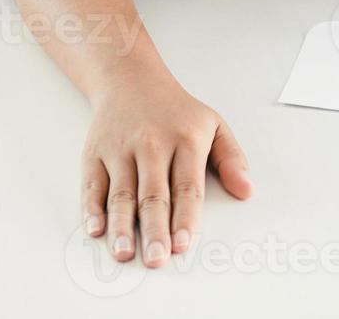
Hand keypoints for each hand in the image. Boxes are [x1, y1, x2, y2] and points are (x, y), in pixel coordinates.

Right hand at [82, 73, 252, 267]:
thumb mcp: (213, 124)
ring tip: (124, 253)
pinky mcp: (94, 154)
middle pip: (153, 195)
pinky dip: (91, 209)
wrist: (130, 79)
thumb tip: (246, 190)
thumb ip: (231, 159)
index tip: (183, 244)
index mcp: (185, 140)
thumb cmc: (176, 110)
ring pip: (121, 194)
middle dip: (155, 230)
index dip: (185, 217)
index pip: (187, 186)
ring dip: (121, 226)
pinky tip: (96, 229)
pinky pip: (92, 185)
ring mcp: (120, 150)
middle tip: (156, 259)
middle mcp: (151, 145)